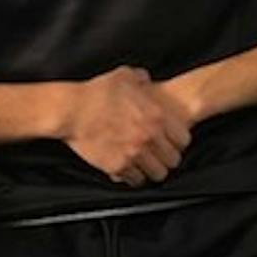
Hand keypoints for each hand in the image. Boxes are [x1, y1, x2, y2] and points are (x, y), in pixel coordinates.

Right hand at [61, 67, 191, 186]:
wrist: (72, 110)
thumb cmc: (97, 92)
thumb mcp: (125, 75)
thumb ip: (143, 78)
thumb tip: (147, 80)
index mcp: (157, 116)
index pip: (184, 140)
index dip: (178, 141)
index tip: (170, 141)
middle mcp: (149, 137)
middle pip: (173, 160)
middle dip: (167, 158)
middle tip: (158, 155)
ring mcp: (134, 154)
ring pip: (157, 174)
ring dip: (152, 170)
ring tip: (145, 164)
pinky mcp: (117, 166)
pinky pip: (135, 180)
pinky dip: (134, 176)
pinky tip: (129, 168)